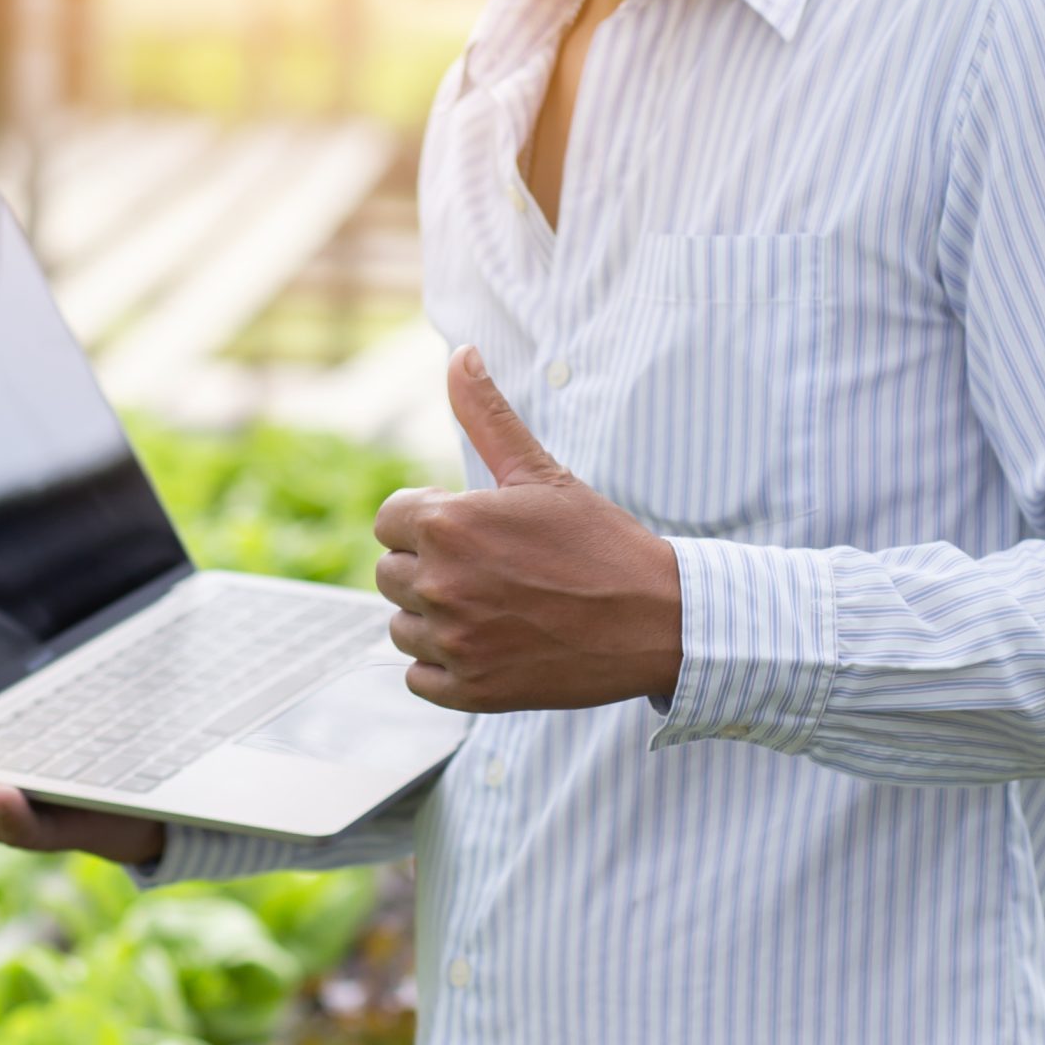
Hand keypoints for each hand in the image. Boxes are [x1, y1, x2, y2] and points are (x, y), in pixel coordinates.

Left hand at [373, 345, 684, 713]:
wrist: (656, 621)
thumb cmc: (599, 541)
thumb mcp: (542, 473)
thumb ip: (488, 416)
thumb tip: (459, 353)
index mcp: (448, 524)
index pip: (388, 520)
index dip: (425, 522)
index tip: (469, 531)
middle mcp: (440, 583)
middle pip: (389, 573)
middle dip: (428, 567)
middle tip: (490, 570)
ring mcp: (453, 642)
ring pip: (400, 625)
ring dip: (433, 618)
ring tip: (493, 606)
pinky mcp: (468, 691)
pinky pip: (419, 676)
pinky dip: (444, 666)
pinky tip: (490, 644)